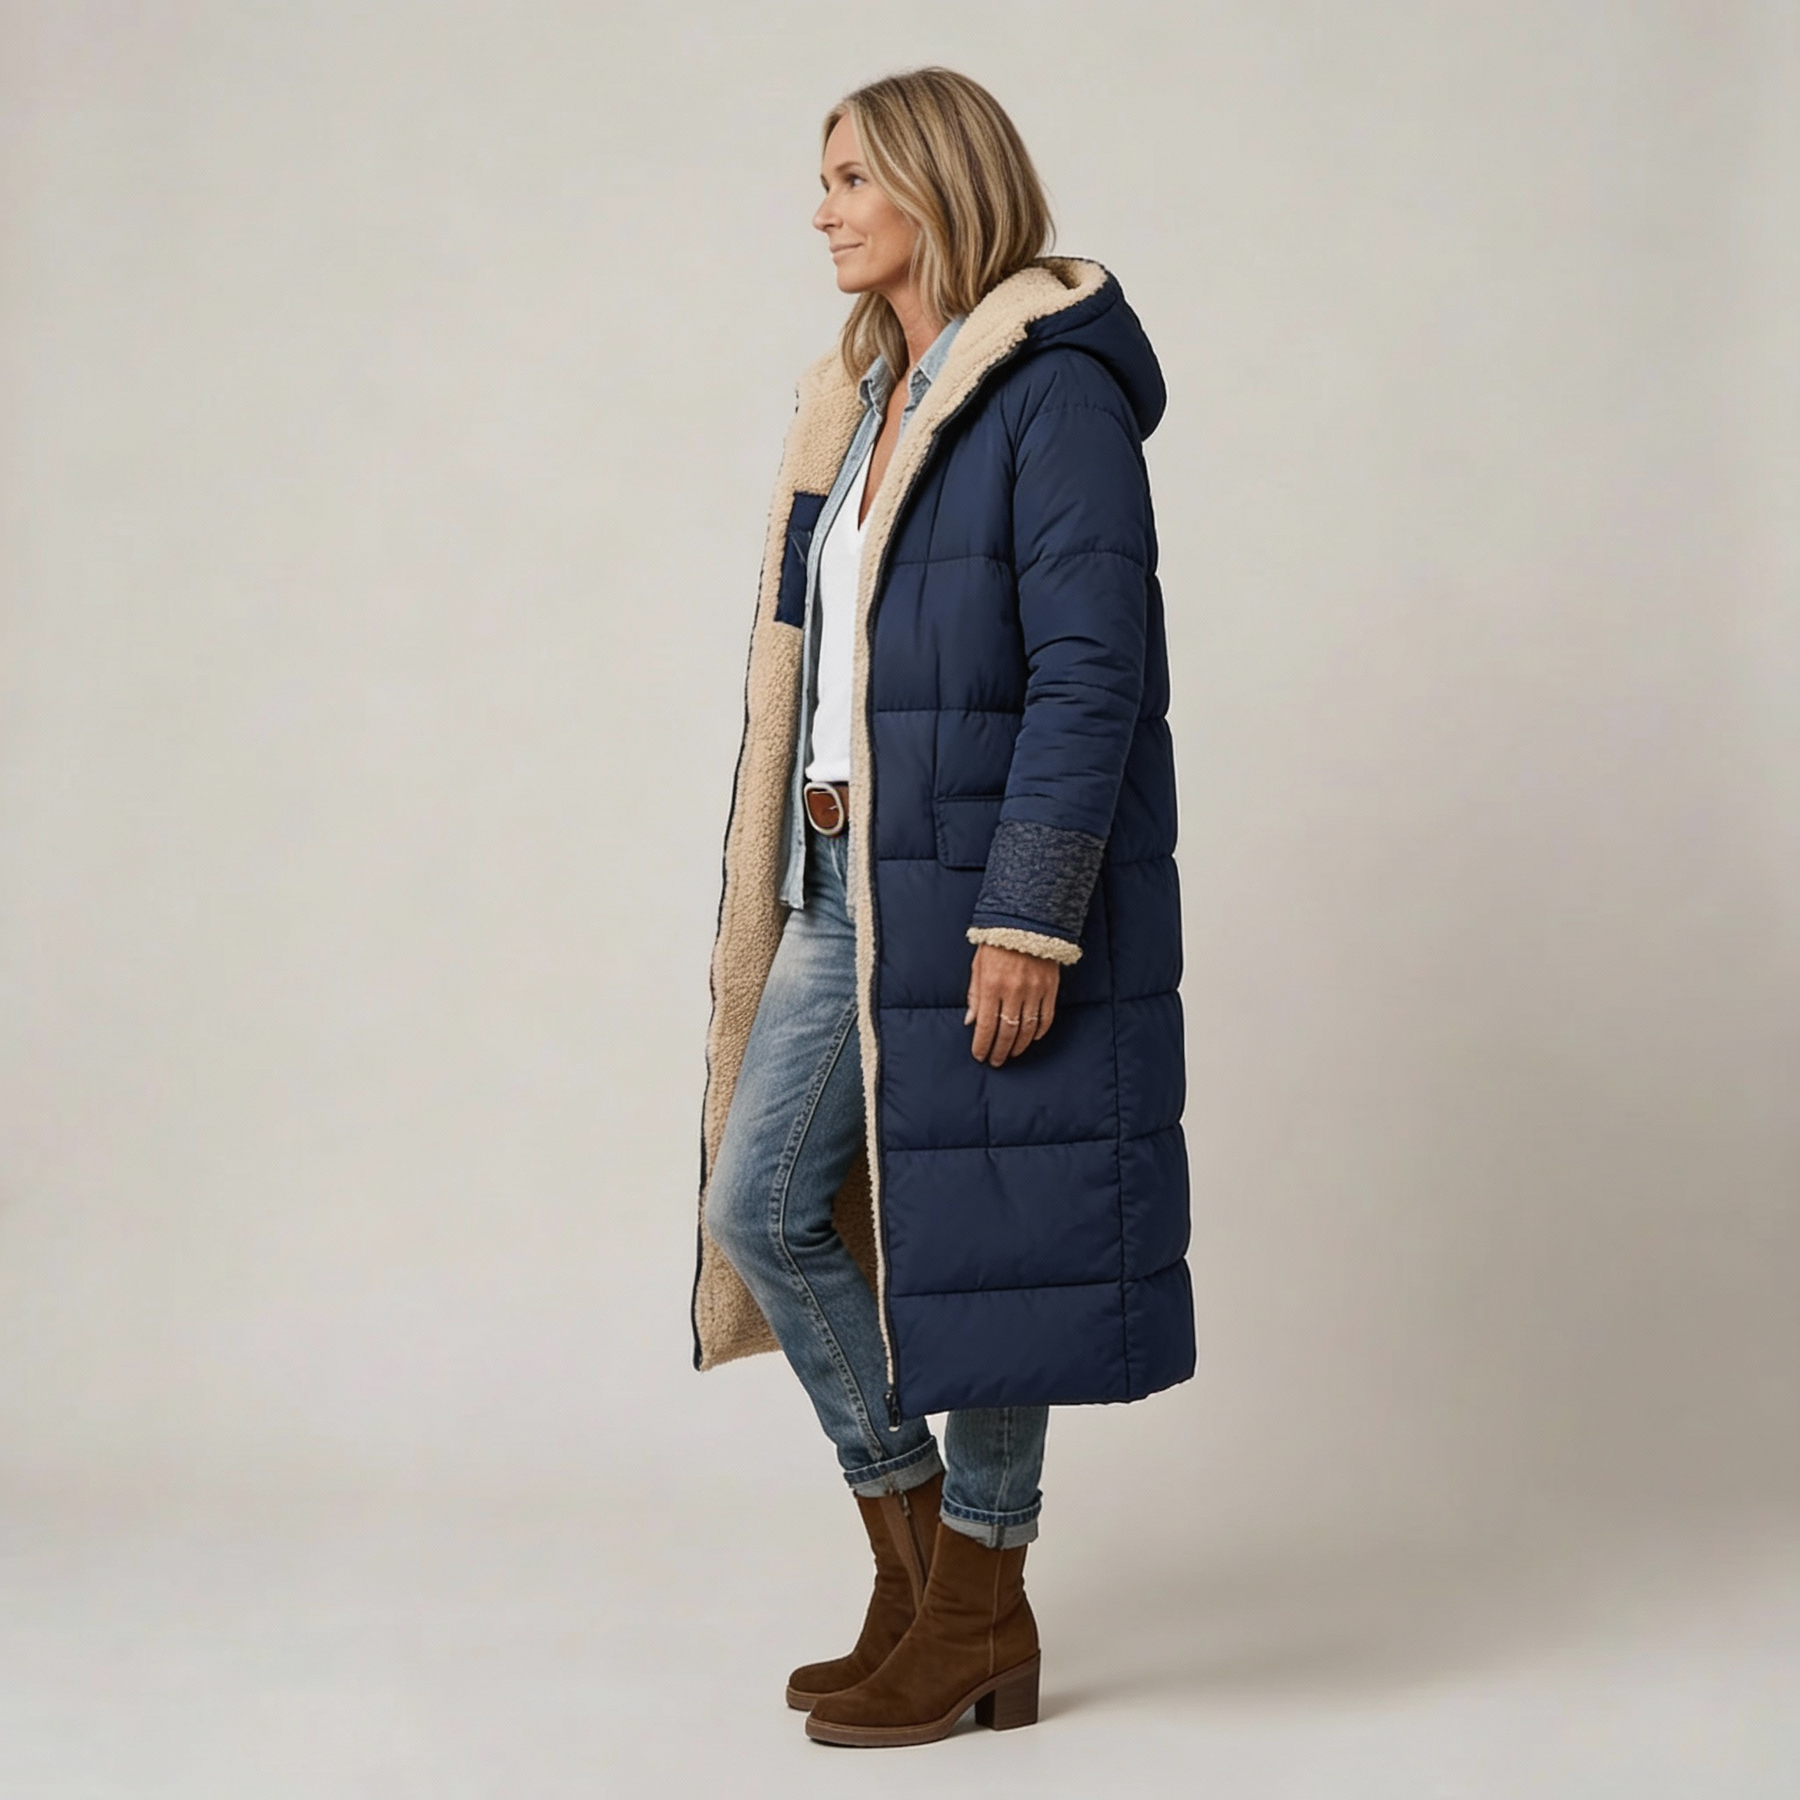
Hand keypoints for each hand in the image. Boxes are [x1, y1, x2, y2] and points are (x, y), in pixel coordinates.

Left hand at [965, 942, 1060, 1066]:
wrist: (1027, 920)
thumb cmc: (997, 942)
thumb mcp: (978, 966)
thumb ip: (975, 995)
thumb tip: (971, 1022)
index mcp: (992, 985)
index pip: (986, 1025)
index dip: (982, 1045)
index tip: (980, 1055)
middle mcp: (1014, 991)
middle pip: (1007, 1032)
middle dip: (1000, 1050)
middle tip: (996, 1061)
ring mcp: (1034, 990)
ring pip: (1028, 1029)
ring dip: (1019, 1045)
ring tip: (1011, 1053)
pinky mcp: (1050, 988)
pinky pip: (1046, 1017)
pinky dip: (1039, 1032)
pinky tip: (1031, 1038)